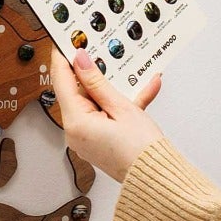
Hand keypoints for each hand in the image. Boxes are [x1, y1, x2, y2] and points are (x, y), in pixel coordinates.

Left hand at [47, 46, 164, 182]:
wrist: (158, 180)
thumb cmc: (142, 151)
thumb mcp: (122, 108)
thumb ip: (97, 83)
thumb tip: (81, 62)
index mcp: (76, 123)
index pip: (61, 81)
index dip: (62, 58)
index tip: (65, 40)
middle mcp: (76, 132)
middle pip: (79, 92)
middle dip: (93, 72)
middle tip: (99, 49)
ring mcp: (87, 138)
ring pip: (96, 103)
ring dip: (113, 88)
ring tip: (128, 70)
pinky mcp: (100, 142)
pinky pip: (106, 116)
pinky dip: (121, 105)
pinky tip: (143, 90)